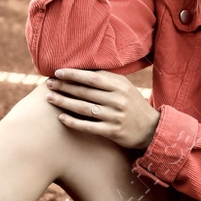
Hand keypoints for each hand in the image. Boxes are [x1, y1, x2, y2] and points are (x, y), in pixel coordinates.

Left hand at [44, 68, 159, 149]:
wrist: (151, 128)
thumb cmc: (132, 104)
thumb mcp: (124, 87)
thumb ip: (106, 78)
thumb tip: (82, 69)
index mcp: (120, 85)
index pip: (92, 77)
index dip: (73, 74)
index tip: (57, 72)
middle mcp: (117, 99)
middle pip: (85, 92)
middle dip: (64, 87)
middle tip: (49, 84)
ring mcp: (115, 116)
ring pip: (84, 108)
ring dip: (64, 102)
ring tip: (50, 98)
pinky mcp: (113, 131)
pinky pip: (89, 126)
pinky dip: (73, 122)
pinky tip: (61, 118)